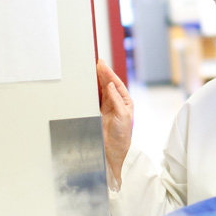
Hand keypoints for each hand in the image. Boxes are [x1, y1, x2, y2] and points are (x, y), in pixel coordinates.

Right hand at [96, 58, 132, 180]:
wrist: (113, 152)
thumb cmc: (122, 136)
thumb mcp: (123, 116)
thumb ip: (116, 100)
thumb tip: (110, 85)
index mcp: (126, 102)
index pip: (116, 84)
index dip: (109, 73)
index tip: (102, 64)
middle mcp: (117, 103)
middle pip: (109, 84)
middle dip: (103, 73)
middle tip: (97, 62)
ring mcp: (107, 108)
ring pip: (102, 90)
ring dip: (98, 79)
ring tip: (93, 68)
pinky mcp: (98, 113)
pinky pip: (95, 98)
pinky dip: (92, 90)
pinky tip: (90, 83)